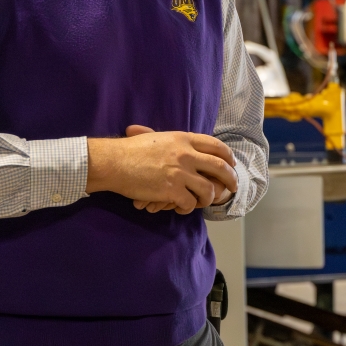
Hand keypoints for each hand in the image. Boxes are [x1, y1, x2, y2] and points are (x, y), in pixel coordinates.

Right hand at [87, 126, 238, 214]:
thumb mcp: (157, 137)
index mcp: (184, 139)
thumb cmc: (130, 150)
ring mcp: (181, 173)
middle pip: (221, 167)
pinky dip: (188, 208)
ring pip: (208, 190)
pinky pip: (190, 204)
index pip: (216, 146)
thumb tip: (188, 143)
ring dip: (208, 199)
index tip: (231, 164)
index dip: (228, 157)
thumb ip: (176, 141)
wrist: (112, 162)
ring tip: (202, 202)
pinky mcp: (172, 190)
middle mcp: (187, 154)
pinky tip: (181, 209)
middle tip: (232, 187)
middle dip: (231, 179)